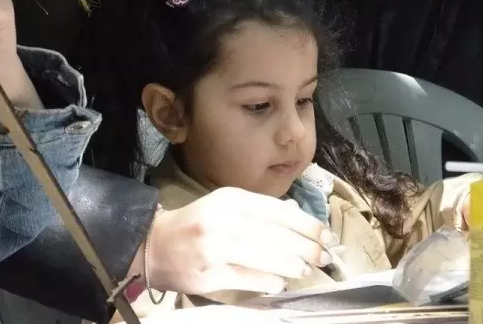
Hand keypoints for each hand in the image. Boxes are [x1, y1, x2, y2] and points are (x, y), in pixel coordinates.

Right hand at [142, 188, 335, 295]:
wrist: (156, 246)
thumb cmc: (198, 224)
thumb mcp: (227, 205)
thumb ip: (260, 211)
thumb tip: (299, 218)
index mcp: (232, 199)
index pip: (279, 211)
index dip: (307, 224)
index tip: (327, 235)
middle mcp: (225, 221)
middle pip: (277, 235)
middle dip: (306, 248)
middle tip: (325, 257)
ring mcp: (217, 249)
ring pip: (266, 258)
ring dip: (291, 265)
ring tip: (305, 269)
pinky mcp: (211, 275)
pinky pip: (248, 280)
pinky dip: (269, 282)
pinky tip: (280, 282)